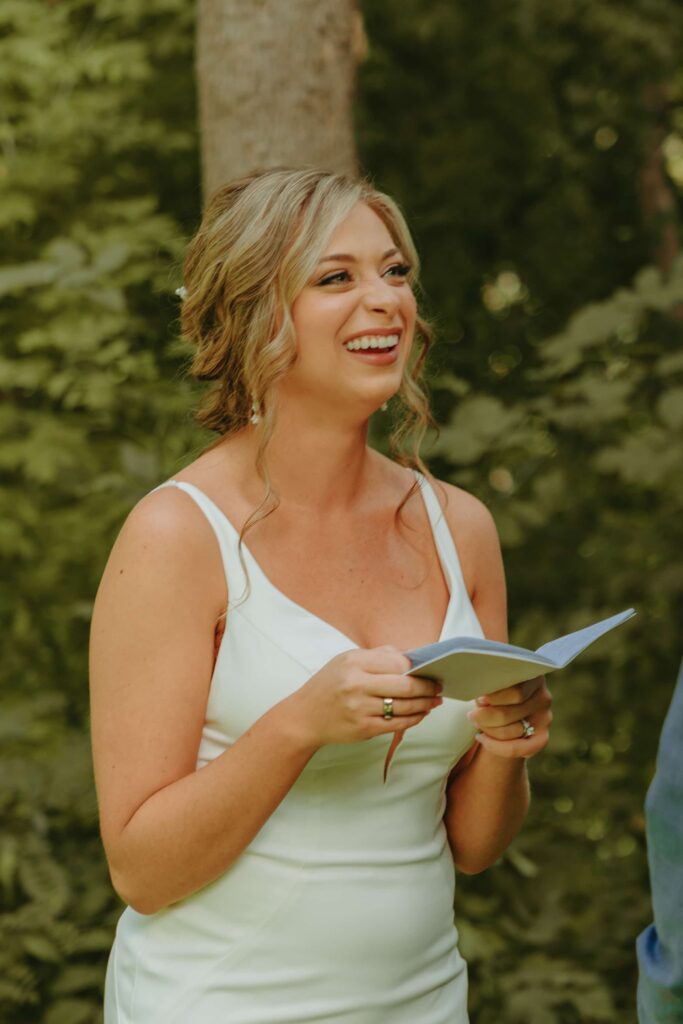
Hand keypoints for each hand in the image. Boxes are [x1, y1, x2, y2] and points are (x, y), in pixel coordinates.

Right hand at [291, 645, 442, 749]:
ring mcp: (360, 709)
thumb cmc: (329, 684)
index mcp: (354, 663)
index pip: (397, 662)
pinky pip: (397, 724)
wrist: (304, 717)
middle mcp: (357, 684)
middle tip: (439, 686)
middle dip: (428, 687)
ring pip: (405, 707)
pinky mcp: (363, 729)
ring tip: (434, 701)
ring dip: (425, 704)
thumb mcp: (346, 660)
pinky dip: (414, 719)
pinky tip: (421, 714)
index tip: (431, 669)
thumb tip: (412, 657)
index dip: (418, 667)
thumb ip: (378, 656)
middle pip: (405, 685)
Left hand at [466, 675, 551, 758]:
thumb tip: (481, 702)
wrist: (504, 707)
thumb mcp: (493, 681)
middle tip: (471, 714)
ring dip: (488, 728)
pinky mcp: (541, 738)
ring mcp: (545, 718)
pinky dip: (495, 746)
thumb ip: (491, 685)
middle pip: (511, 712)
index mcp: (533, 676)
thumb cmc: (494, 688)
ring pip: (512, 730)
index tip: (479, 700)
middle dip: (486, 716)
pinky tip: (480, 737)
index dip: (494, 698)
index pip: (516, 692)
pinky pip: (517, 748)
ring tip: (475, 722)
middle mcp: (543, 697)